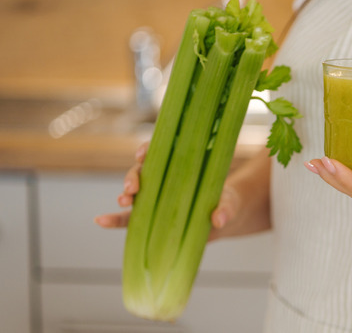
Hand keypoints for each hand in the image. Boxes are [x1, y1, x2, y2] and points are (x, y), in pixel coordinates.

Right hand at [93, 142, 244, 241]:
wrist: (225, 219)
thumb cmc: (227, 203)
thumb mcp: (231, 204)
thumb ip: (226, 208)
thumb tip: (218, 219)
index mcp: (182, 165)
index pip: (161, 151)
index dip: (148, 150)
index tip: (143, 154)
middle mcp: (164, 179)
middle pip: (143, 171)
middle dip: (133, 176)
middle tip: (133, 188)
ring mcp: (156, 198)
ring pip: (134, 193)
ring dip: (124, 195)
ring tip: (124, 202)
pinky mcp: (152, 219)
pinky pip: (129, 219)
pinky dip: (114, 220)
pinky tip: (101, 220)